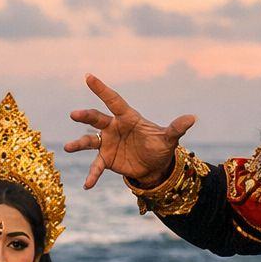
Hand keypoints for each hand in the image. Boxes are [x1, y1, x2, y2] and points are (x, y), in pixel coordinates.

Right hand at [66, 74, 196, 189]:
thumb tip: (193, 118)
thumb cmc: (160, 147)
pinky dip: (92, 175)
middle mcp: (114, 128)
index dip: (101, 89)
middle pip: (97, 119)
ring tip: (68, 147)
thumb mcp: (169, 139)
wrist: (154, 167)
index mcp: (127, 118)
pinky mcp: (106, 159)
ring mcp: (108, 143)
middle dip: (86, 116)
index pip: (113, 100)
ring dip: (78, 143)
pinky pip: (96, 166)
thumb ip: (177, 128)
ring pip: (89, 140)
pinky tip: (87, 185)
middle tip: (74, 114)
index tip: (88, 77)